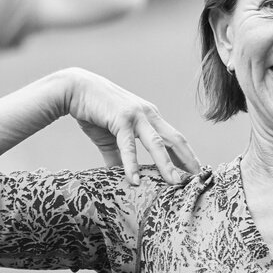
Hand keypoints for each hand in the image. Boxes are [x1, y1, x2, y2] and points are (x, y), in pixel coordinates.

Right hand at [56, 69, 198, 183]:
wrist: (75, 89)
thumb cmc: (94, 112)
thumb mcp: (111, 138)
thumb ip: (119, 157)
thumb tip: (124, 179)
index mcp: (150, 118)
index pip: (174, 139)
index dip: (186, 156)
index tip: (195, 173)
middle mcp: (149, 115)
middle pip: (175, 140)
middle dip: (187, 160)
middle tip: (197, 179)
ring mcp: (136, 115)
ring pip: (157, 143)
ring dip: (167, 164)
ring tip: (175, 183)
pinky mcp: (120, 118)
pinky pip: (128, 145)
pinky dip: (131, 164)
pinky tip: (134, 180)